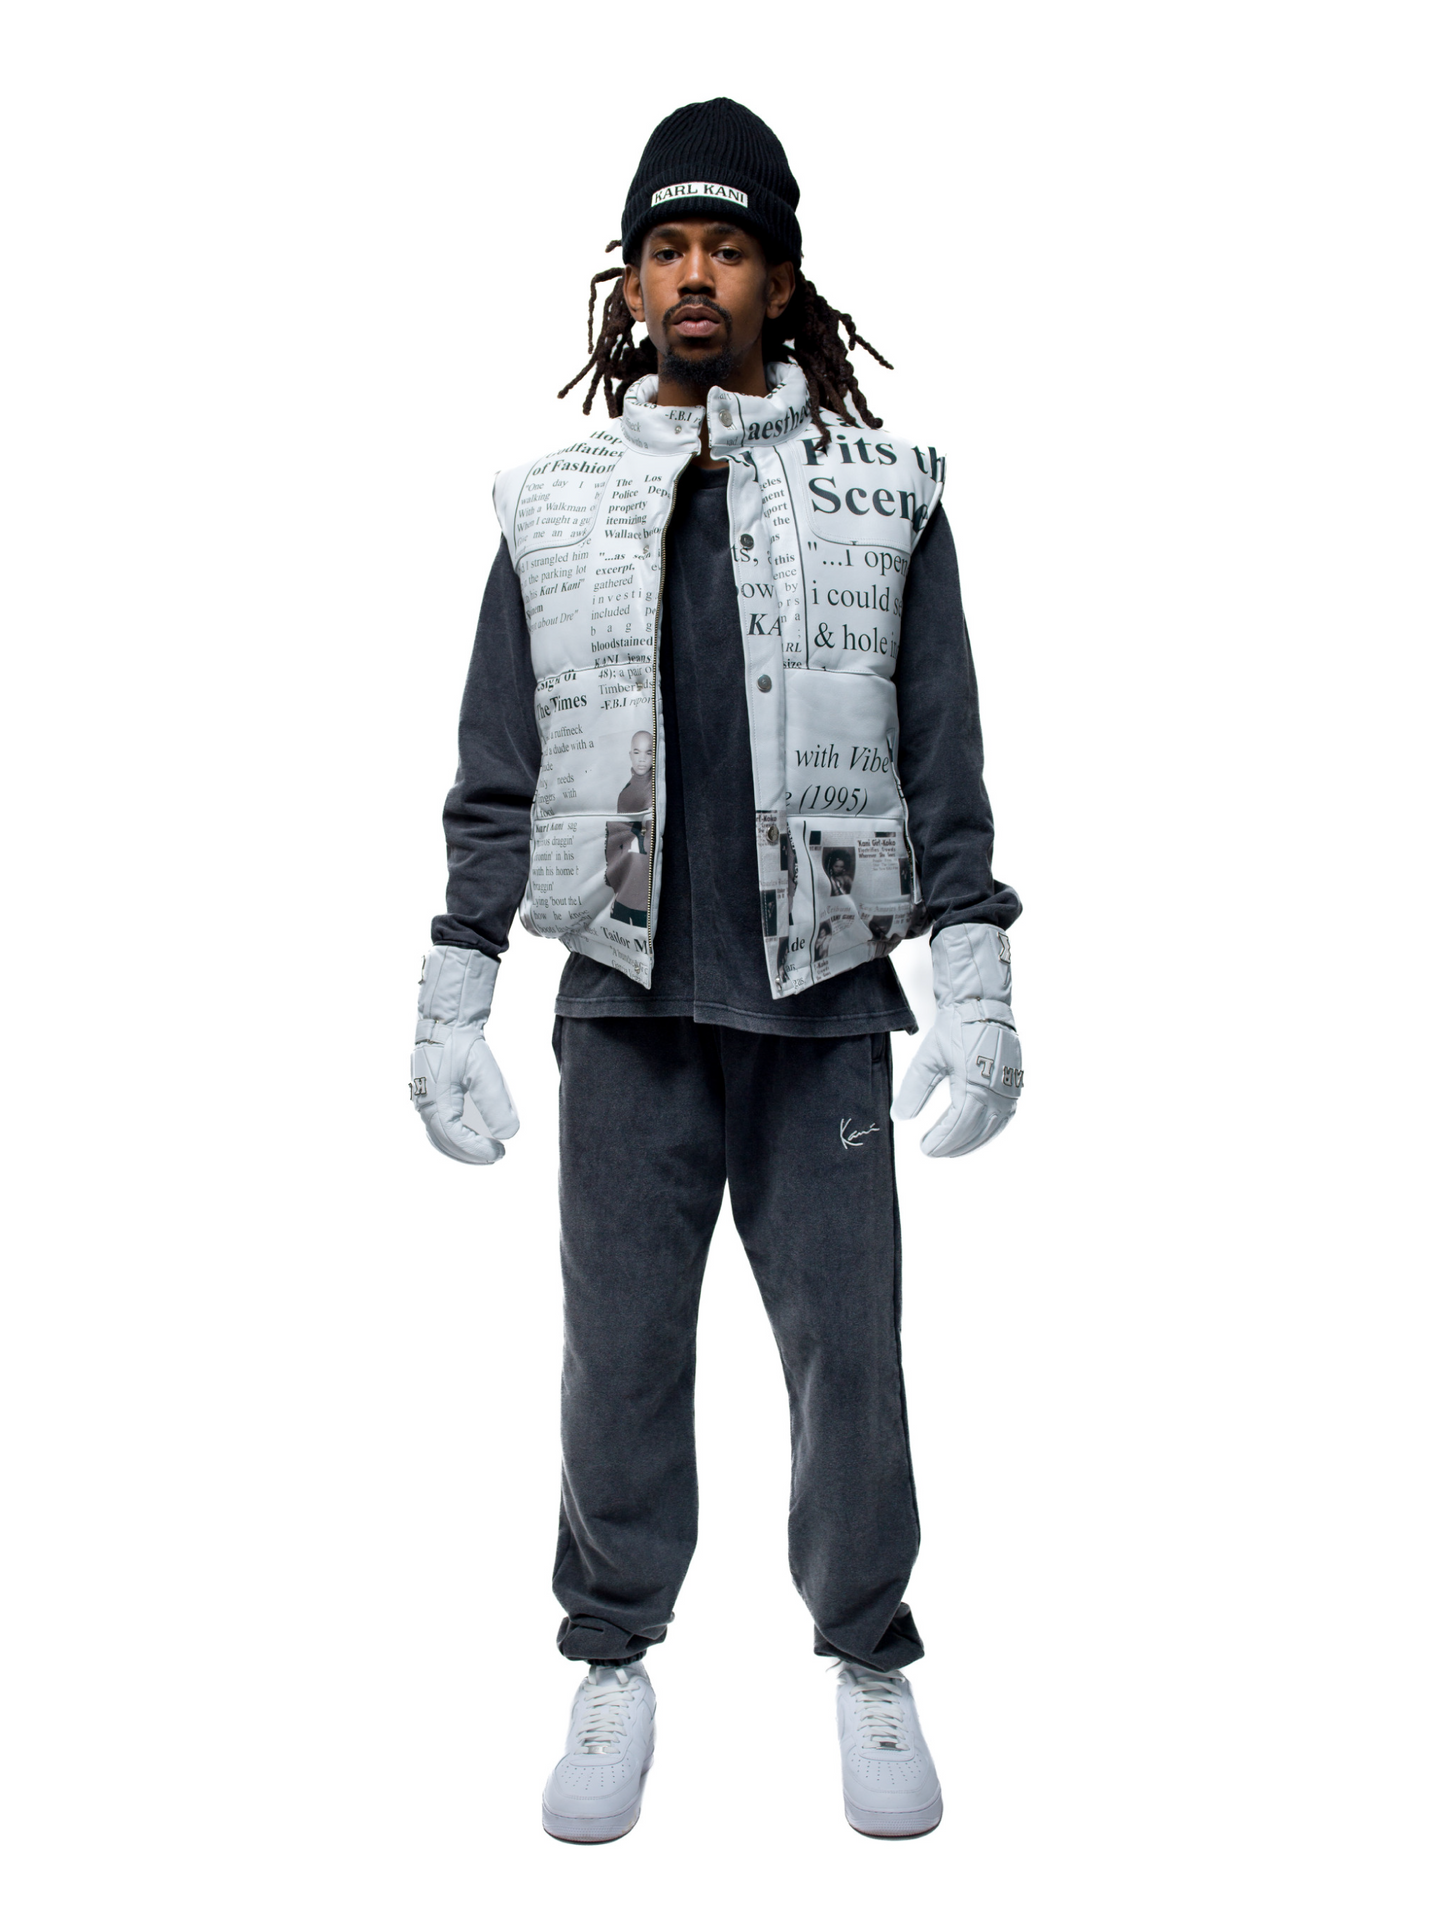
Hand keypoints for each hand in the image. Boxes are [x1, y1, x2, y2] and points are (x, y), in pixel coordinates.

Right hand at [410, 946, 518, 1165]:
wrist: (443, 1022)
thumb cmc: (462, 1043)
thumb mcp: (485, 1071)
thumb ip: (496, 1103)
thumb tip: (509, 1134)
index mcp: (436, 1102)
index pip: (456, 1138)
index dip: (478, 1150)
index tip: (500, 1152)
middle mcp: (425, 1105)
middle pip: (445, 1142)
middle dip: (470, 1153)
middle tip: (496, 1156)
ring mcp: (422, 1100)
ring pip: (438, 1136)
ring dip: (460, 1148)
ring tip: (484, 1151)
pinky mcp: (426, 1094)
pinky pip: (435, 1125)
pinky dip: (450, 1137)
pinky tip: (466, 1137)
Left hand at [893, 922, 1022, 1157]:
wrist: (982, 1006)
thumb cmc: (957, 1028)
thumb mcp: (928, 1059)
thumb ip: (913, 1090)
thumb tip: (899, 1117)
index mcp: (974, 1085)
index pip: (957, 1125)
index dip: (941, 1140)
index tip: (925, 1148)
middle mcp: (996, 1091)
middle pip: (974, 1131)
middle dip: (953, 1145)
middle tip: (934, 1150)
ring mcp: (1008, 1089)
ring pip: (992, 1128)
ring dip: (971, 1143)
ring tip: (951, 1149)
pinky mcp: (1013, 1084)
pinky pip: (1004, 1118)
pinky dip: (989, 1131)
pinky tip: (976, 1135)